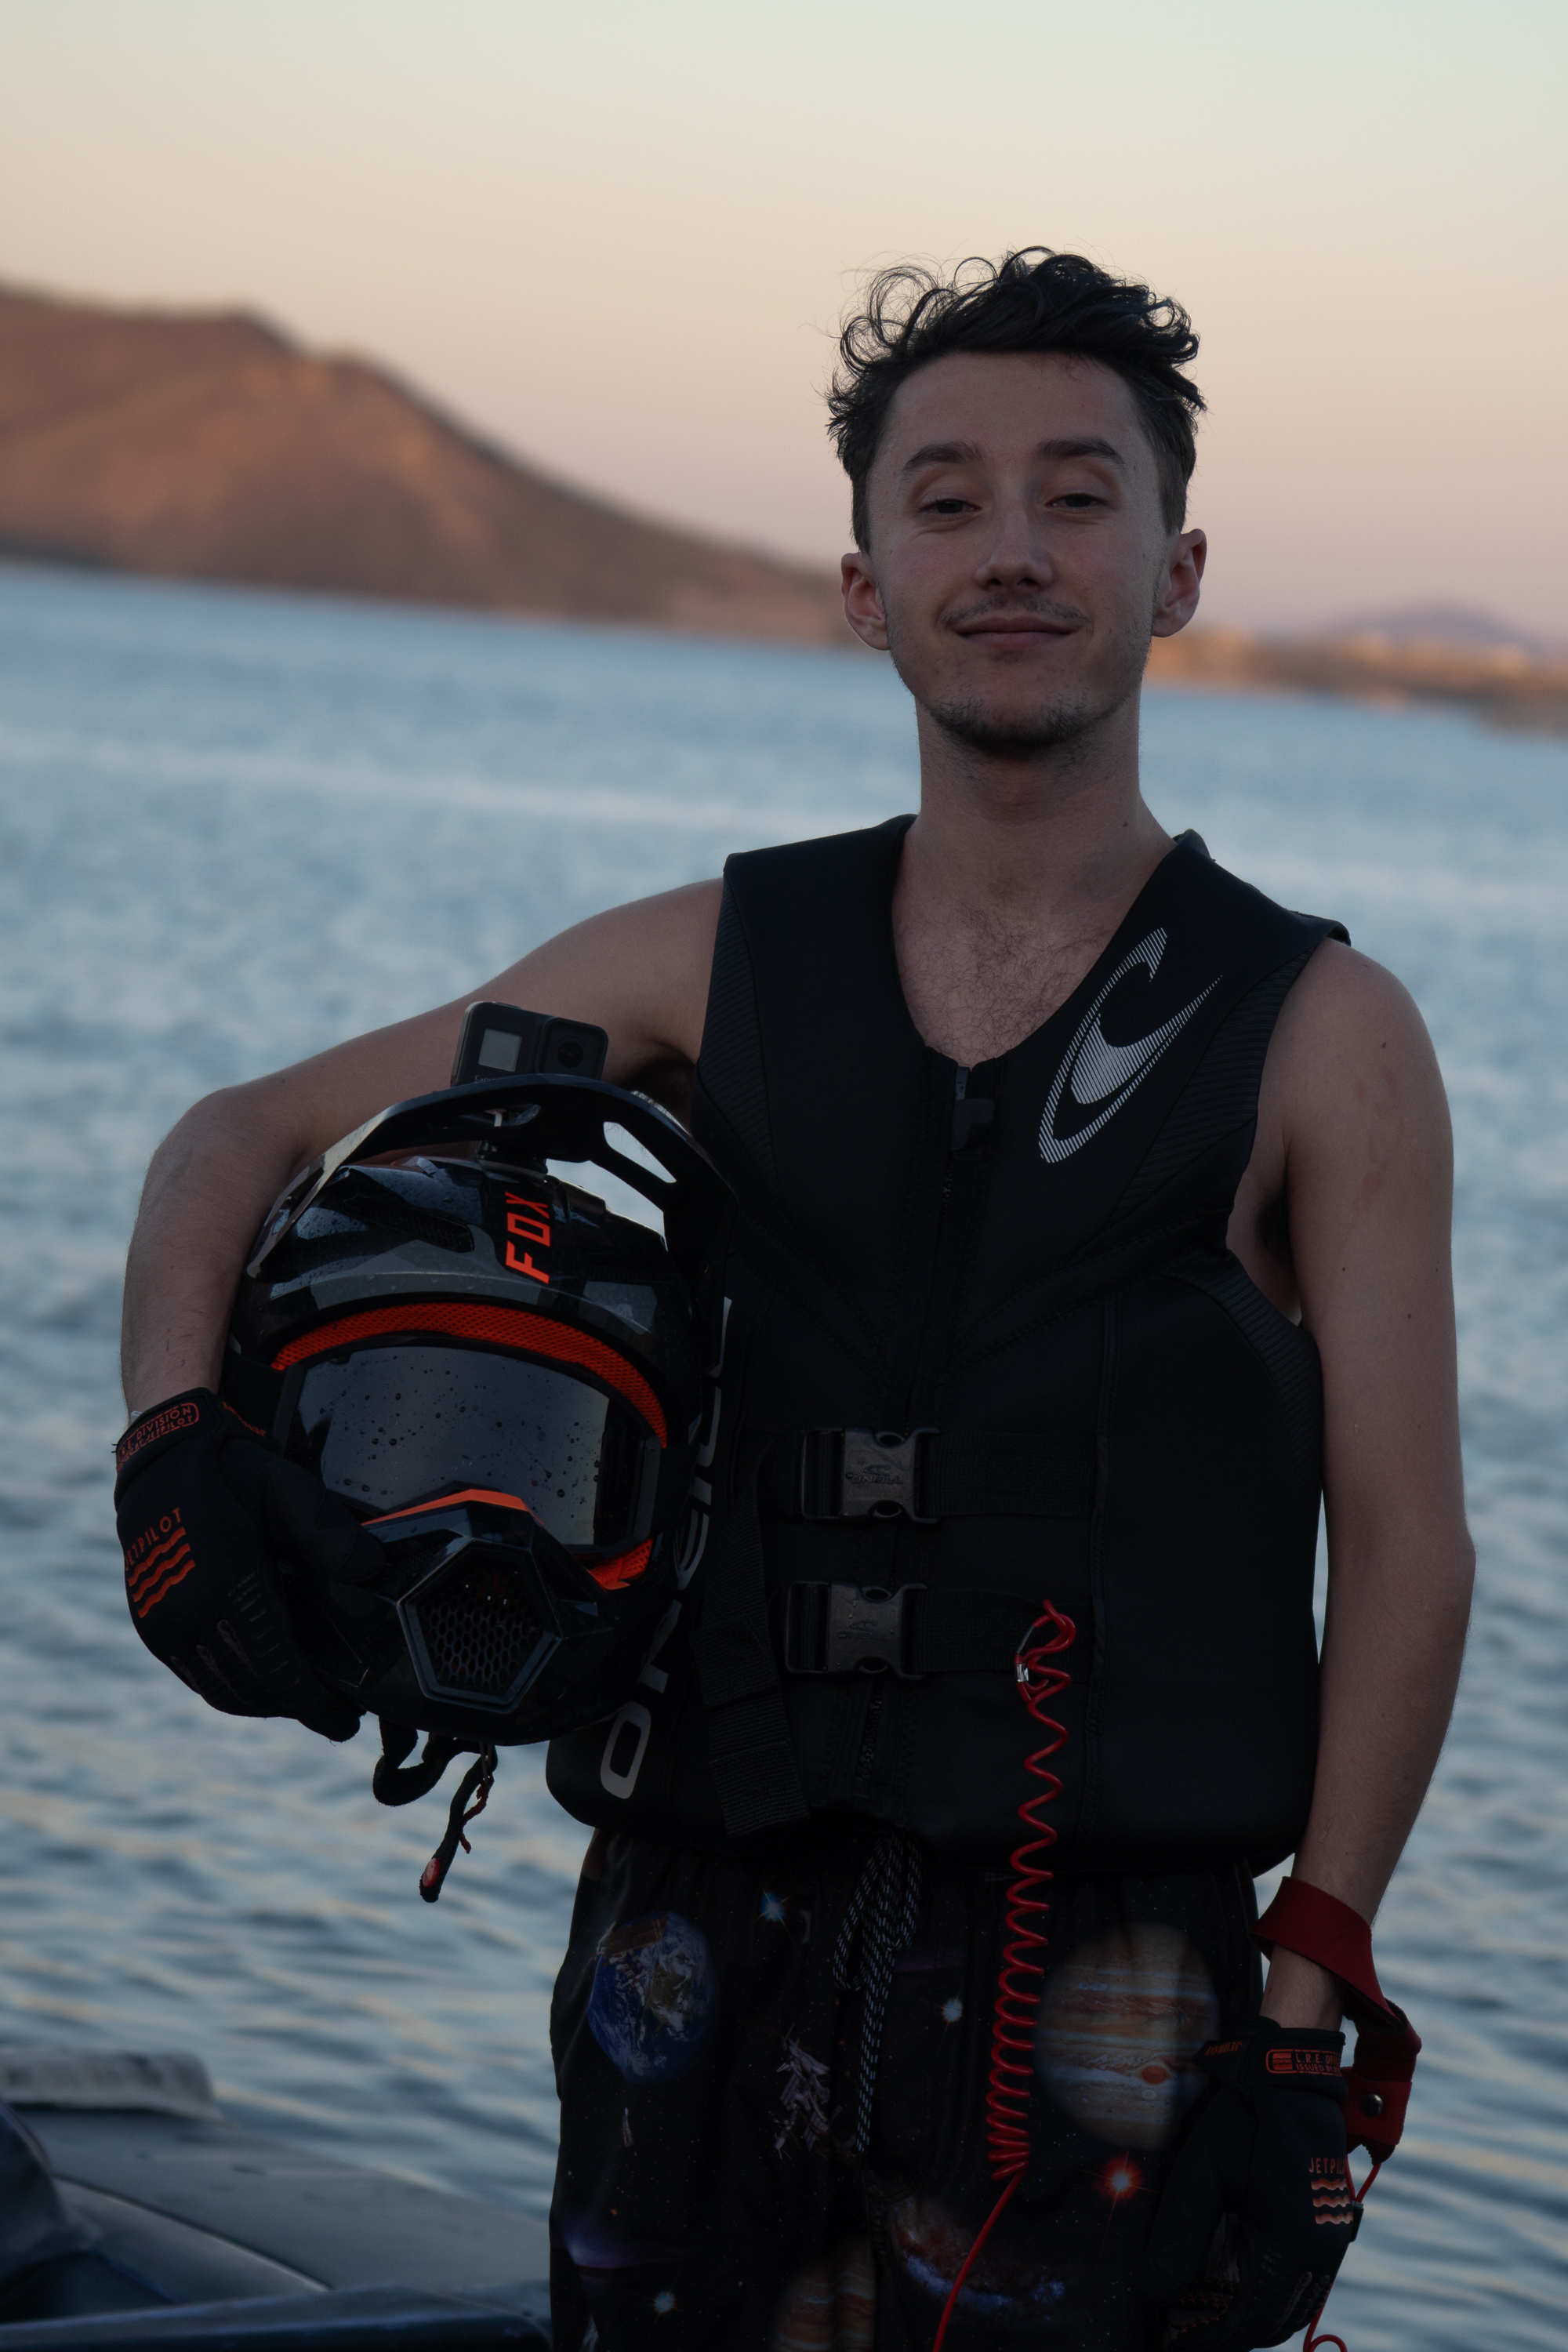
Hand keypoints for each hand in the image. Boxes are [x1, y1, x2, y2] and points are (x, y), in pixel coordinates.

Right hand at [114, 1389, 383, 1741]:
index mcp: (226, 1587)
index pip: (278, 1669)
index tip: (345, 1722)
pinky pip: (197, 1677)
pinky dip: (232, 1688)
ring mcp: (163, 1626)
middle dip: (296, 1709)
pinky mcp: (151, 1627)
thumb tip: (370, 1570)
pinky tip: (261, 1679)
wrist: (162, 1460)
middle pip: (253, 1690)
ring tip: (303, 1699)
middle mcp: (188, 1616)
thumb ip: (328, 1532)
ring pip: (222, 1690)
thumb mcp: (287, 1488)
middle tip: (335, 1715)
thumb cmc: (232, 1473)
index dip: (314, 1705)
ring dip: (265, 1703)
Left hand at [1142, 2018, 1357, 2348]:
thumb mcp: (1201, 2172)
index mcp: (1293, 2245)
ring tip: (1200, 2311)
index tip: (1171, 2339)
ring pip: (1289, 2306)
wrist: (1289, 2074)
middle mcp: (1321, 2254)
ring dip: (1248, 2316)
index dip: (1208, 2335)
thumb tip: (1155, 2293)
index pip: (1249, 2319)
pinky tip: (1234, 2284)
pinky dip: (1267, 2294)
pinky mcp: (1330, 2229)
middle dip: (1226, 2331)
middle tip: (1179, 2329)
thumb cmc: (1241, 2118)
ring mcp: (1331, 2242)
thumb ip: (1180, 2237)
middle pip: (1271, 2321)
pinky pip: (1300, 2283)